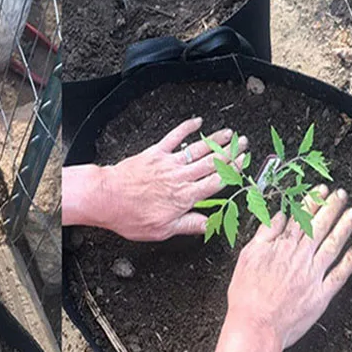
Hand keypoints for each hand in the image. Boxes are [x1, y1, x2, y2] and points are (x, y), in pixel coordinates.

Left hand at [62, 118, 247, 240]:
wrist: (107, 198)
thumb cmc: (130, 215)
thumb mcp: (162, 230)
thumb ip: (188, 225)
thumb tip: (208, 224)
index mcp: (184, 197)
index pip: (216, 183)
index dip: (233, 172)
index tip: (244, 165)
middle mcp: (180, 177)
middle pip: (212, 163)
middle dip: (230, 152)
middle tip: (243, 143)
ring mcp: (168, 163)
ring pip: (198, 149)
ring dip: (216, 140)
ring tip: (229, 133)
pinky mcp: (154, 153)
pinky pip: (174, 137)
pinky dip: (186, 128)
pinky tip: (197, 122)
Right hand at [210, 186, 351, 351]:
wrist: (256, 325)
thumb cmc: (246, 295)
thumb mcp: (247, 257)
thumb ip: (264, 235)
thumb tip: (278, 217)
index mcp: (282, 247)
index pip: (300, 218)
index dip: (311, 202)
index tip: (320, 190)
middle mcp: (301, 257)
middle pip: (320, 227)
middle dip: (332, 208)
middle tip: (341, 195)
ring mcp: (314, 275)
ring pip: (333, 245)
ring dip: (344, 228)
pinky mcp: (321, 294)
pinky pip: (339, 275)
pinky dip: (349, 262)